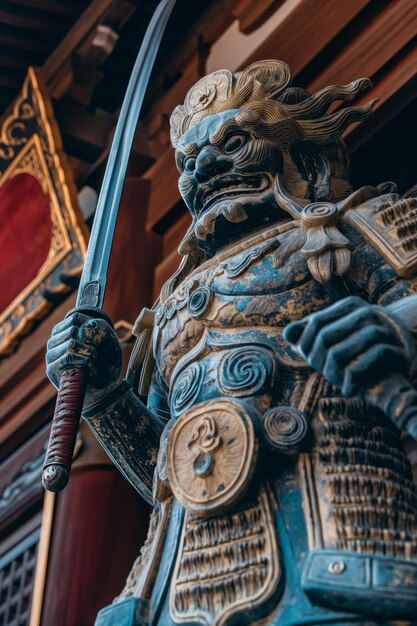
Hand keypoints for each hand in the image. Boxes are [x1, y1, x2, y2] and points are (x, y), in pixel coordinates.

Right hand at [46, 309, 121, 399]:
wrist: (106, 388)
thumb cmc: (106, 362)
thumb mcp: (108, 339)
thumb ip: (100, 327)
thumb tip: (83, 329)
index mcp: (65, 330)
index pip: (75, 318)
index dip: (92, 328)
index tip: (98, 341)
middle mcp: (54, 341)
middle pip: (73, 330)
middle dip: (91, 343)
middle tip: (96, 355)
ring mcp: (51, 356)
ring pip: (71, 344)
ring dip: (90, 354)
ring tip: (93, 363)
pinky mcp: (51, 370)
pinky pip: (68, 358)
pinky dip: (86, 364)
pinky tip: (90, 371)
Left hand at [283, 296, 415, 397]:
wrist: (395, 363)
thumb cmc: (357, 349)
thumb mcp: (335, 339)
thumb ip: (310, 333)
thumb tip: (287, 333)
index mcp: (350, 305)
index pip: (316, 322)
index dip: (306, 343)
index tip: (309, 359)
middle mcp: (367, 313)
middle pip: (325, 336)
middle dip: (318, 359)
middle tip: (321, 373)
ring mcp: (384, 329)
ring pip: (343, 349)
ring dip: (333, 371)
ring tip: (333, 381)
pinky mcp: (397, 350)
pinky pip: (368, 360)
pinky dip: (353, 377)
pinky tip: (347, 389)